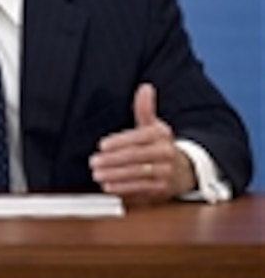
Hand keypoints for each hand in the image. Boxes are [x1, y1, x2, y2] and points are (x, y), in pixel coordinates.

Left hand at [89, 83, 196, 204]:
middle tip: (94, 161)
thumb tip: (145, 88)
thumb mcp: (153, 125)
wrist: (183, 170)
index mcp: (161, 135)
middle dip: (112, 160)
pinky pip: (140, 189)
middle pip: (135, 157)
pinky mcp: (161, 189)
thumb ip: (145, 109)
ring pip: (137, 174)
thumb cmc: (160, 146)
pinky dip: (123, 189)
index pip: (139, 138)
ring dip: (115, 175)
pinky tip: (109, 186)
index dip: (119, 142)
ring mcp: (164, 173)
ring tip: (98, 174)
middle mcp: (165, 154)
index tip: (102, 145)